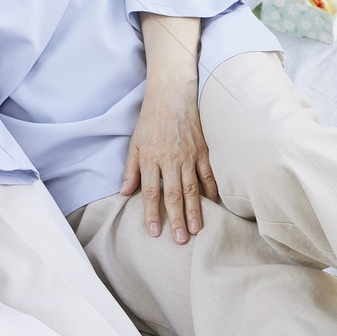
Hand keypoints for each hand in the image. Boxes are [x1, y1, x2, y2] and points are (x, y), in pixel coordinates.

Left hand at [120, 81, 217, 243]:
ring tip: (196, 230)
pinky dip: (211, 192)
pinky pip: (208, 175)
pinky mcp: (202, 151)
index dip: (151, 213)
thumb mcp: (135, 142)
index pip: (150, 191)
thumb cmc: (150, 120)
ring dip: (195, 211)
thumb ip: (130, 169)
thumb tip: (124, 192)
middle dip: (176, 219)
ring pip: (192, 188)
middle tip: (180, 240)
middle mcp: (170, 159)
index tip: (154, 232)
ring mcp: (189, 156)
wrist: (171, 95)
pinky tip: (212, 206)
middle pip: (173, 194)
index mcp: (151, 158)